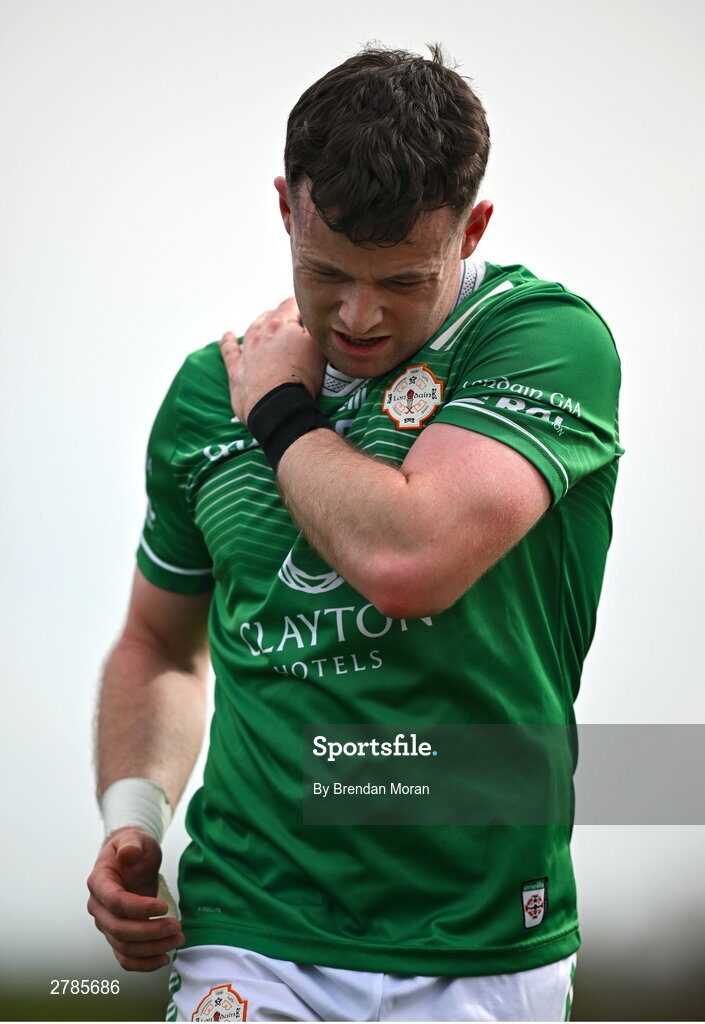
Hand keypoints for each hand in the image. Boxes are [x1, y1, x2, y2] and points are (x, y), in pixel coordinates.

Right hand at [86, 827, 183, 971]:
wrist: (131, 858)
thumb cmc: (133, 847)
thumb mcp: (135, 838)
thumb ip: (131, 844)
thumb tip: (127, 855)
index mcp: (99, 881)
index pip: (115, 901)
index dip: (139, 908)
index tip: (164, 907)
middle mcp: (98, 906)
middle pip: (119, 928)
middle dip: (150, 932)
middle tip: (177, 927)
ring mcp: (106, 923)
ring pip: (124, 946)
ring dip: (151, 948)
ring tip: (177, 939)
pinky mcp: (116, 934)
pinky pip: (125, 956)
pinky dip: (143, 963)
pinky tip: (164, 959)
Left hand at [220, 297, 326, 421]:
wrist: (277, 407)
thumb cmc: (301, 379)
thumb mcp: (318, 350)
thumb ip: (315, 331)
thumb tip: (314, 320)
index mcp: (281, 325)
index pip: (291, 304)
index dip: (301, 305)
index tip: (307, 309)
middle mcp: (261, 333)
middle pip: (272, 315)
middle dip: (282, 314)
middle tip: (292, 318)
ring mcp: (247, 351)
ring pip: (253, 328)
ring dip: (260, 323)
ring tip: (267, 321)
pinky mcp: (236, 369)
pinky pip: (229, 350)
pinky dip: (228, 342)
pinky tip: (227, 336)